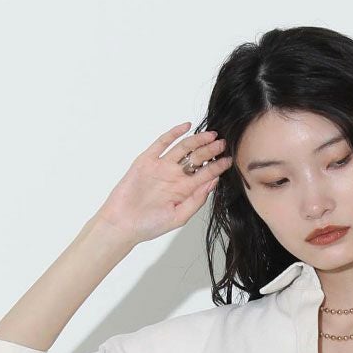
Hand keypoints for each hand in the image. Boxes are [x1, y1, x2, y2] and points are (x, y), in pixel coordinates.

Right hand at [98, 122, 231, 245]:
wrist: (123, 223)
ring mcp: (161, 167)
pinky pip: (162, 143)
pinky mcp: (147, 160)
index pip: (205, 175)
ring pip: (183, 149)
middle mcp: (174, 177)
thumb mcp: (179, 217)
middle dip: (210, 151)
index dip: (217, 167)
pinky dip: (174, 133)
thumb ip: (196, 200)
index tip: (229, 160)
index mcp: (183, 191)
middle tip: (223, 143)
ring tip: (211, 135)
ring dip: (197, 141)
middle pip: (196, 159)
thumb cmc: (150, 225)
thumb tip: (213, 183)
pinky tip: (186, 127)